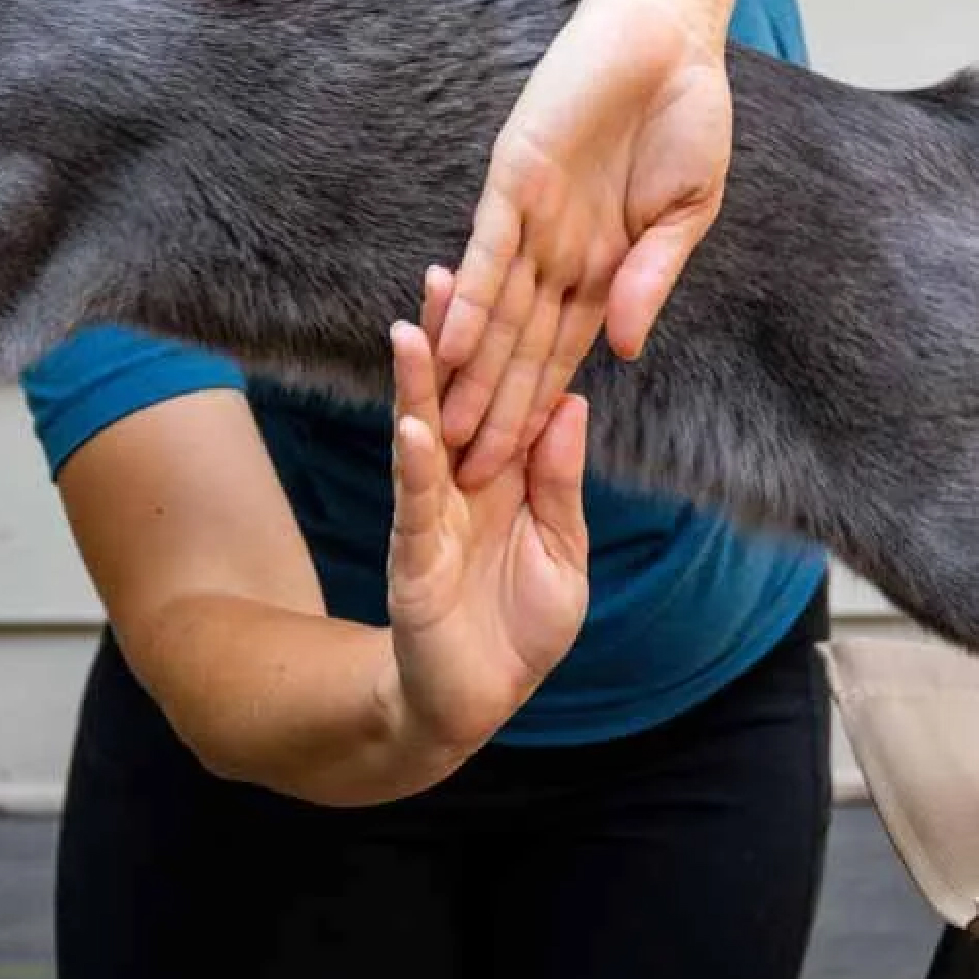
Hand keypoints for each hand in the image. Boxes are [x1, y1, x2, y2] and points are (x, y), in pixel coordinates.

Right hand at [383, 267, 591, 760]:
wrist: (476, 703)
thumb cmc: (520, 630)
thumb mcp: (563, 550)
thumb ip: (559, 483)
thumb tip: (570, 405)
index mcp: (505, 480)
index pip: (499, 398)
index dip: (499, 346)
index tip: (499, 283)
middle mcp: (462, 486)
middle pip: (453, 400)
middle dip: (445, 341)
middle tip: (438, 275)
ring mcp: (433, 517)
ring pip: (422, 437)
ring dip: (416, 386)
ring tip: (408, 330)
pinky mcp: (415, 556)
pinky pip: (417, 502)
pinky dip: (415, 463)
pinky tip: (412, 423)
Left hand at [436, 0, 733, 486]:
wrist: (667, 31)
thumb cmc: (688, 113)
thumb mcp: (687, 210)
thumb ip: (651, 277)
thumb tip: (625, 349)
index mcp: (601, 265)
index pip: (561, 355)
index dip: (540, 413)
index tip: (521, 475)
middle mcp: (557, 251)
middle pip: (517, 351)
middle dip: (493, 415)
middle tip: (466, 483)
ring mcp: (532, 217)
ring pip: (493, 313)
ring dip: (469, 374)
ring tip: (444, 434)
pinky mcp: (514, 178)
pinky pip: (487, 249)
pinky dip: (470, 296)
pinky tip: (451, 343)